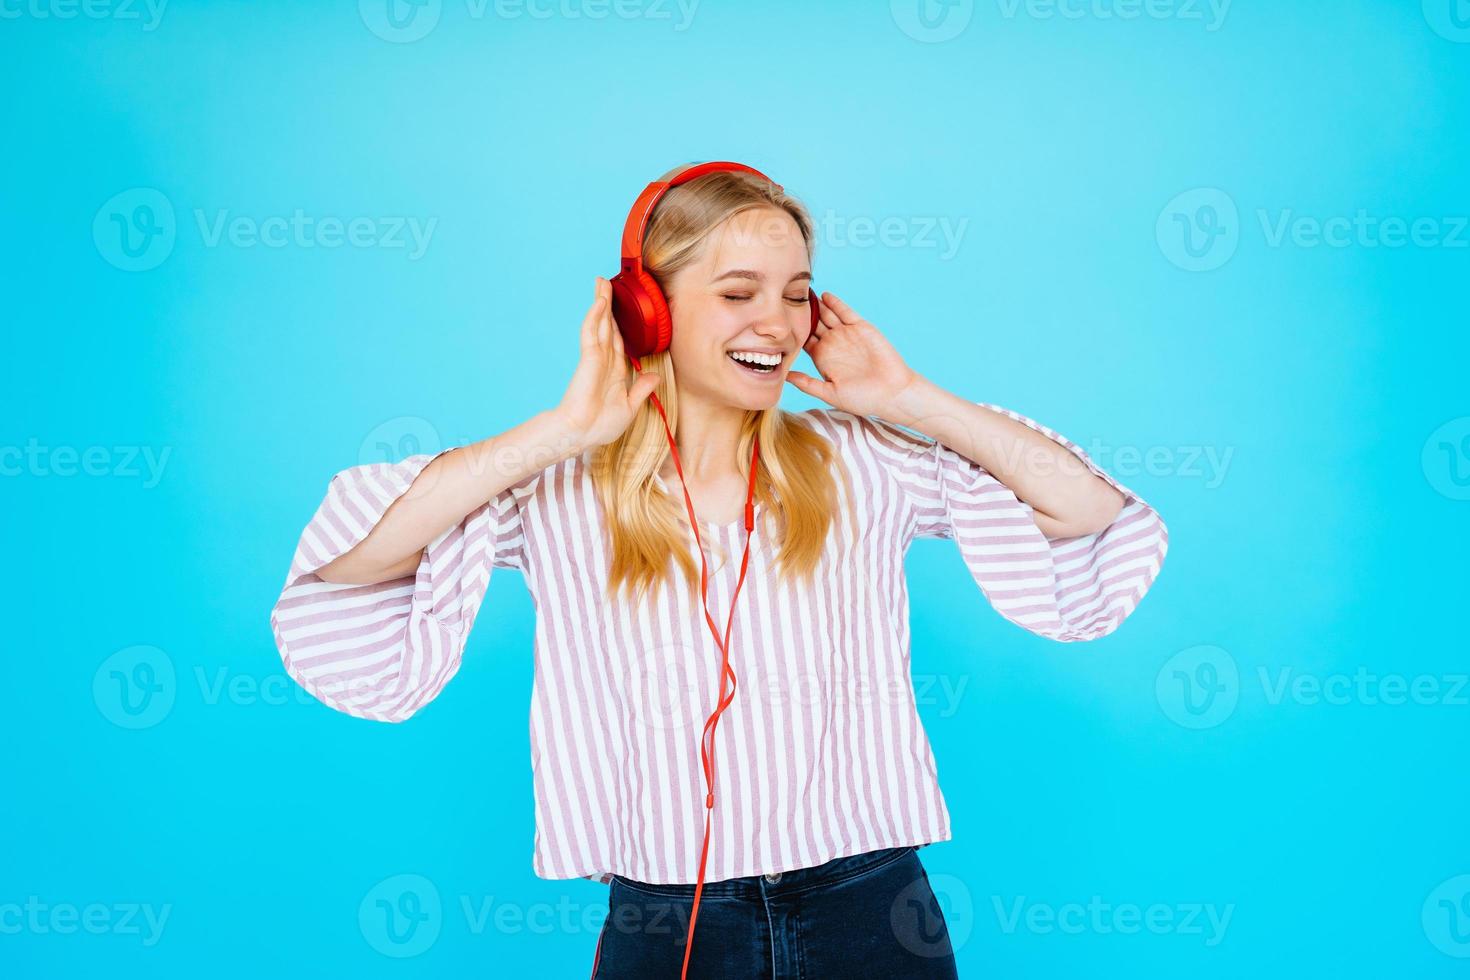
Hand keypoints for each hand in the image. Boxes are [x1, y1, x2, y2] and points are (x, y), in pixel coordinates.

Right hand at [553, 277, 660, 449]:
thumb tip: (654, 376)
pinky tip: (600, 301)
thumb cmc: (601, 425)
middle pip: (609, 326)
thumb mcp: (630, 407)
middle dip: (609, 305)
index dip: (620, 324)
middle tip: (606, 283)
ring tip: (601, 282)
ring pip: (600, 323)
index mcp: (615, 371)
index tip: (620, 309)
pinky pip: (593, 332)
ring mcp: (596, 357)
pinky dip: (596, 316)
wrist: (582, 433)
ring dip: (601, 302)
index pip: (619, 341)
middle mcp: (605, 360)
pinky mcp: (589, 357)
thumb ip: (641, 389)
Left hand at [786, 292, 921, 419]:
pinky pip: (845, 312)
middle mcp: (833, 344)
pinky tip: (824, 296)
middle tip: (784, 300)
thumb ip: (808, 384)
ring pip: (827, 315)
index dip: (791, 332)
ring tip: (801, 292)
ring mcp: (847, 334)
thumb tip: (784, 377)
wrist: (892, 392)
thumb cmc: (863, 399)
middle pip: (813, 324)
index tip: (776, 323)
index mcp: (823, 359)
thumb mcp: (830, 393)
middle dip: (801, 313)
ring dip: (816, 305)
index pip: (803, 340)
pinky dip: (835, 303)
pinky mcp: (861, 327)